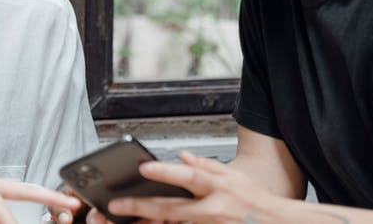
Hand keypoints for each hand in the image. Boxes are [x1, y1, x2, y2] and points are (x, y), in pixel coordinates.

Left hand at [85, 151, 272, 223]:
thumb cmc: (256, 201)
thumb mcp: (235, 176)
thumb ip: (206, 165)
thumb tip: (183, 156)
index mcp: (218, 187)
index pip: (187, 176)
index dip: (165, 172)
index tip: (143, 167)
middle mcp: (213, 209)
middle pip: (172, 208)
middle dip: (141, 206)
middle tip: (117, 204)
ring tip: (127, 222)